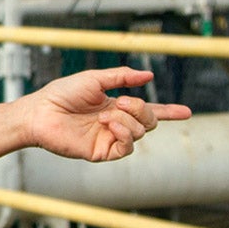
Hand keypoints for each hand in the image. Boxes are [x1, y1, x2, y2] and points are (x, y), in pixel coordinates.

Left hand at [21, 67, 190, 161]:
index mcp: (115, 106)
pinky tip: (109, 124)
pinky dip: (124, 133)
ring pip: (140, 132)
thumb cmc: (61, 94)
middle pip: (149, 121)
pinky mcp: (102, 152)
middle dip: (143, 109)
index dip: (168, 112)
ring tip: (104, 115)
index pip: (147, 111)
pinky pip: (127, 147)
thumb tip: (149, 75)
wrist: (41, 112)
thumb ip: (121, 77)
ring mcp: (110, 138)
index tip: (187, 112)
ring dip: (127, 120)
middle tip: (122, 102)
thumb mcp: (94, 79)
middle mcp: (115, 123)